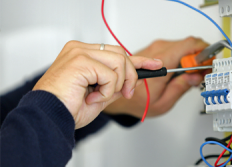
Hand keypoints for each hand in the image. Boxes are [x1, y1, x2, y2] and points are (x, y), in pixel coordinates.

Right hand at [33, 41, 162, 128]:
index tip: (154, 64)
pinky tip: (92, 97)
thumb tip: (133, 80)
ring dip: (116, 84)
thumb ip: (116, 85)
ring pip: (119, 61)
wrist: (49, 118)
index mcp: (83, 55)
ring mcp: (79, 52)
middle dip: (130, 76)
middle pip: (122, 54)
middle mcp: (80, 49)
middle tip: (125, 92)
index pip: (117, 52)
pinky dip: (107, 90)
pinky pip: (110, 74)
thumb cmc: (67, 108)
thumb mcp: (100, 96)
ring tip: (100, 96)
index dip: (138, 60)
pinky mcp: (80, 60)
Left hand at [105, 37, 210, 117]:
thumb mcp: (163, 101)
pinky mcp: (153, 51)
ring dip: (190, 58)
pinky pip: (172, 49)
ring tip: (190, 74)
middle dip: (199, 57)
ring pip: (181, 46)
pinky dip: (180, 58)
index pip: (190, 45)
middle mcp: (157, 51)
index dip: (205, 52)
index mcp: (162, 62)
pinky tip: (180, 71)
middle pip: (188, 44)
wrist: (118, 93)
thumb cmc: (136, 100)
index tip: (209, 63)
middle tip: (201, 72)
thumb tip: (195, 76)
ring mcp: (154, 49)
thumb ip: (181, 87)